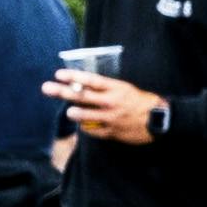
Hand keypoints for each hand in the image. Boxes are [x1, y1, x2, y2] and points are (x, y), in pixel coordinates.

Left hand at [45, 66, 164, 144]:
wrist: (159, 121)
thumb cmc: (142, 102)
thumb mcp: (125, 89)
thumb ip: (106, 89)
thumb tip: (82, 87)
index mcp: (115, 88)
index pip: (90, 80)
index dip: (73, 77)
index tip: (58, 74)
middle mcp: (111, 102)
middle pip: (82, 96)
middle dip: (62, 92)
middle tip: (47, 88)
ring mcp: (110, 118)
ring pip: (85, 116)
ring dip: (74, 113)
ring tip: (70, 112)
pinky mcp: (112, 132)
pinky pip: (93, 131)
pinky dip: (87, 128)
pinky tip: (84, 126)